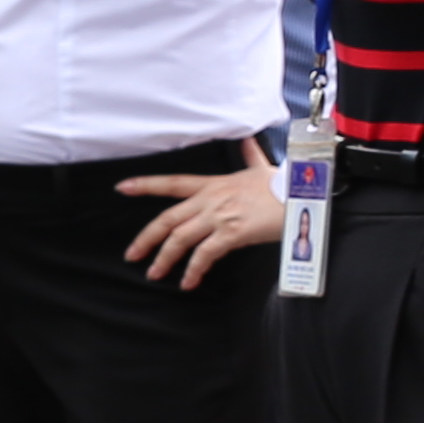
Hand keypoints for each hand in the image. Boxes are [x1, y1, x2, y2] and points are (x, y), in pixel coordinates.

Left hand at [115, 146, 281, 284]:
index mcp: (212, 184)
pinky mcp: (232, 233)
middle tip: (131, 254)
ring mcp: (219, 216)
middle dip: (145, 238)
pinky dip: (193, 270)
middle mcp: (210, 199)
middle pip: (167, 219)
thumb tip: (246, 140)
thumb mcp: (261, 168)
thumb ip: (249, 156)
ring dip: (164, 259)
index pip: (172, 182)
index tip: (121, 188)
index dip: (145, 185)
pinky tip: (188, 282)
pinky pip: (205, 255)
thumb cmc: (283, 184)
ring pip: (180, 239)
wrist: (302, 195)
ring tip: (155, 273)